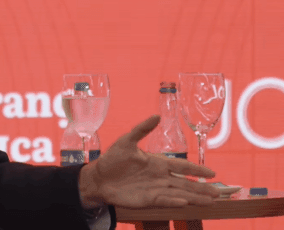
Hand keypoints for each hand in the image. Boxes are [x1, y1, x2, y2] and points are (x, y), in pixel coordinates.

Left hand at [79, 115, 220, 208]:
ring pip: (180, 193)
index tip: (212, 173)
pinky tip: (186, 203)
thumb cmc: (113, 159)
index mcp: (157, 162)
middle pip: (186, 183)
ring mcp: (155, 189)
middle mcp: (160, 177)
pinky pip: (165, 200)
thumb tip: (156, 116)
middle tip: (220, 193)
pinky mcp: (148, 199)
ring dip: (195, 197)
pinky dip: (175, 201)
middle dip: (203, 187)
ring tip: (212, 200)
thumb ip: (142, 129)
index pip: (182, 166)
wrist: (99, 178)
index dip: (197, 169)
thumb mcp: (126, 141)